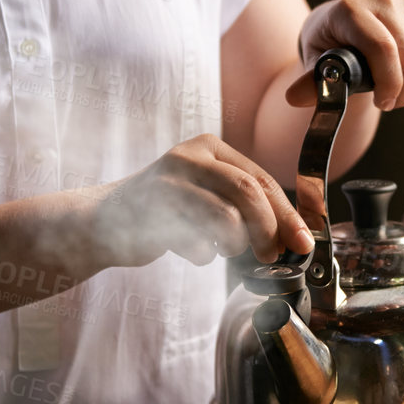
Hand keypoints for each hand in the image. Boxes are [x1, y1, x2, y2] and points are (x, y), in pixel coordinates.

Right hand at [86, 135, 312, 267]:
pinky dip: (200, 256)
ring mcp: (170, 179)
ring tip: (216, 247)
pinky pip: (198, 242)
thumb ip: (246, 207)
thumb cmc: (163, 213)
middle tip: (272, 256)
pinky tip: (186, 248)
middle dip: (270, 231)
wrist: (100, 222)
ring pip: (228, 218)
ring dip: (231, 245)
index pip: (263, 179)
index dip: (288, 214)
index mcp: (210, 147)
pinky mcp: (154, 209)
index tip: (303, 242)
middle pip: (250, 193)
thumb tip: (294, 236)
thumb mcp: (207, 195)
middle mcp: (191, 156)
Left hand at [286, 0, 403, 110]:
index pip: (382, 48)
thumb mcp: (314, 63)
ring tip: (397, 95)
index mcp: (351, 9)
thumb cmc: (328, 46)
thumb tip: (294, 97)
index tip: (383, 103)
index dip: (389, 82)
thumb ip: (312, 81)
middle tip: (389, 104)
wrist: (342, 23)